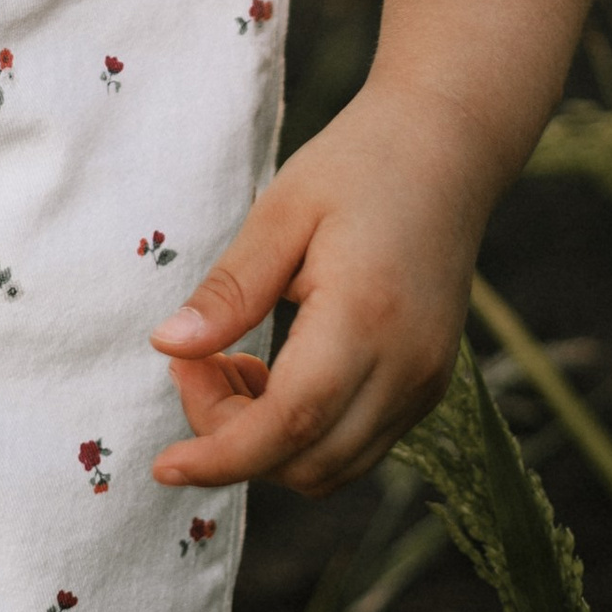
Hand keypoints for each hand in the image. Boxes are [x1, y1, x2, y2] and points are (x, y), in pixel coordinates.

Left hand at [147, 83, 483, 495]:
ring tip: (231, 364)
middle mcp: (407, 367)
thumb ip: (229, 290)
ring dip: (269, 443)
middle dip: (232, 440)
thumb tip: (169, 348)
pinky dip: (305, 434)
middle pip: (308, 461)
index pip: (289, 423)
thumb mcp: (282, 211)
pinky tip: (277, 373)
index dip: (222, 456)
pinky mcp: (429, 384)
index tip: (165, 465)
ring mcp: (425, 382)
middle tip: (193, 364)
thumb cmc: (358, 164)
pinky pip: (359, 445)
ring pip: (334, 467)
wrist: (446, 145)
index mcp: (365, 317)